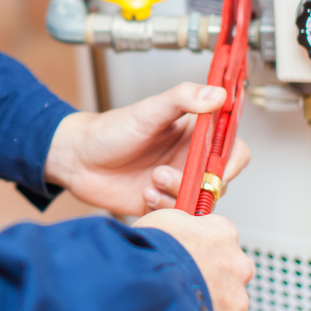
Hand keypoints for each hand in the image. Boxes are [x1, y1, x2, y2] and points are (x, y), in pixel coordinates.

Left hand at [44, 82, 250, 215]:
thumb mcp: (147, 110)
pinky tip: (144, 194)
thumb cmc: (110, 130)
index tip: (213, 167)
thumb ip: (183, 98)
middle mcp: (189, 160)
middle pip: (219, 181)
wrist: (77, 159)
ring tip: (151, 181)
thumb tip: (218, 93)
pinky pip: (179, 216)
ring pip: (200, 201)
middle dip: (197, 183)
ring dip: (177, 195)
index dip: (230, 162)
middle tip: (164, 174)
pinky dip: (164, 208)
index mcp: (193, 134)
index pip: (233, 149)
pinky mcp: (163, 204)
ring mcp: (177, 183)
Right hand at [133, 208, 254, 310]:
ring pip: (221, 308)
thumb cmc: (151, 248)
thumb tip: (180, 229)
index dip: (197, 249)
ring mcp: (235, 301)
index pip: (218, 239)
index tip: (182, 256)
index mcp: (223, 233)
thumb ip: (181, 224)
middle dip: (205, 282)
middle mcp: (237, 265)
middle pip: (224, 275)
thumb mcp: (164, 219)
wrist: (149, 281)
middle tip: (174, 287)